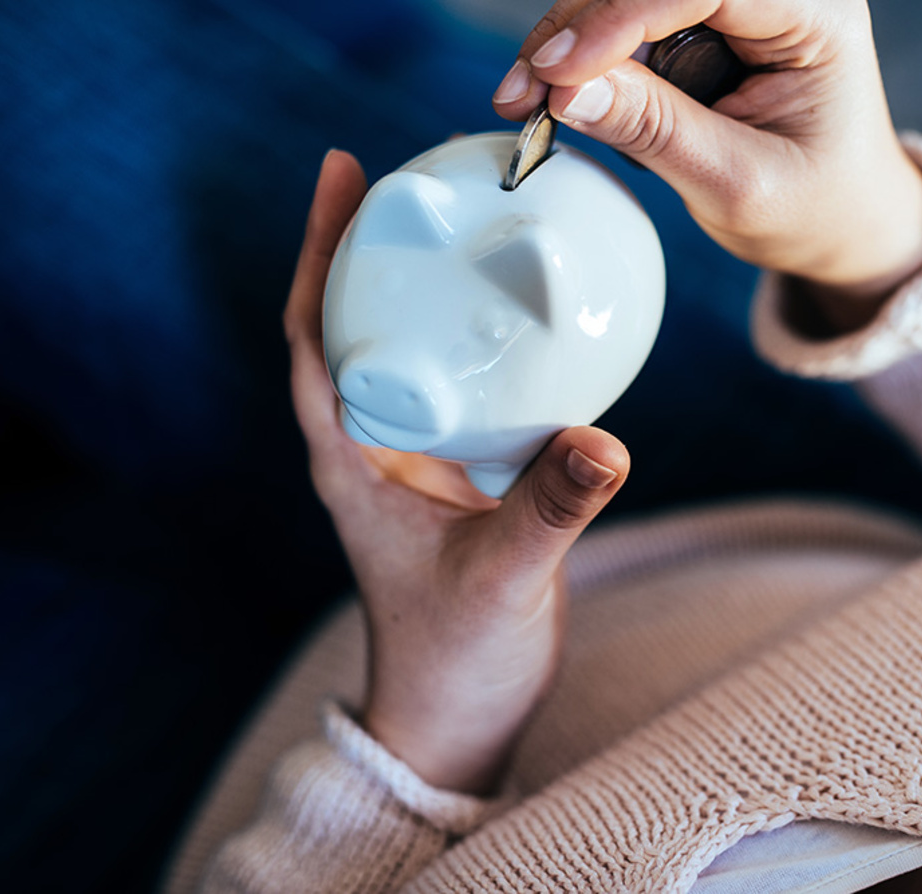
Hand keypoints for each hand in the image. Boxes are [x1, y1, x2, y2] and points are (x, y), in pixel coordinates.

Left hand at [285, 150, 629, 793]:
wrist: (457, 718)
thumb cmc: (454, 660)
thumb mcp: (503, 580)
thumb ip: (551, 510)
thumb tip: (606, 440)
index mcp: (354, 460)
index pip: (314, 336)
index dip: (319, 252)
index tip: (343, 174)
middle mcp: (377, 447)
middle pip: (358, 324)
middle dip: (374, 247)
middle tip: (416, 173)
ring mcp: (419, 461)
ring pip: (412, 351)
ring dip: (425, 287)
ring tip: (466, 222)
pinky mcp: (463, 477)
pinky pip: (467, 386)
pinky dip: (484, 341)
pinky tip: (527, 317)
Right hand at [492, 0, 921, 327]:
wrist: (841, 218)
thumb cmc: (815, 205)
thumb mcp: (738, 185)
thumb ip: (659, 132)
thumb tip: (569, 91)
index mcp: (816, 14)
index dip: (622, 18)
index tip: (559, 70)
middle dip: (581, 25)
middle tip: (526, 91)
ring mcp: (737, 3)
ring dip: (571, 37)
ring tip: (530, 101)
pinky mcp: (701, 19)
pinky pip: (627, 17)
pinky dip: (583, 52)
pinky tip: (556, 92)